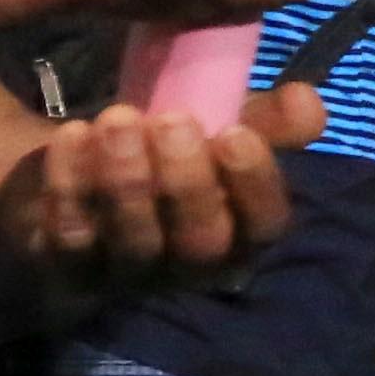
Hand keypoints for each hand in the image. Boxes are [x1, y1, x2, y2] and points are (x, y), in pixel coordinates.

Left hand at [0, 85, 314, 291]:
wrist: (83, 173)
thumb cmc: (168, 151)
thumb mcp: (221, 127)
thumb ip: (267, 119)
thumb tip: (306, 101)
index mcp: (237, 233)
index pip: (263, 227)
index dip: (254, 185)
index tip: (236, 133)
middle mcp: (187, 266)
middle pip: (200, 245)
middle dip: (188, 183)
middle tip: (171, 120)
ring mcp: (126, 274)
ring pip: (135, 243)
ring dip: (129, 179)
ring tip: (118, 118)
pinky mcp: (68, 267)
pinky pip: (70, 235)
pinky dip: (71, 184)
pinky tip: (73, 135)